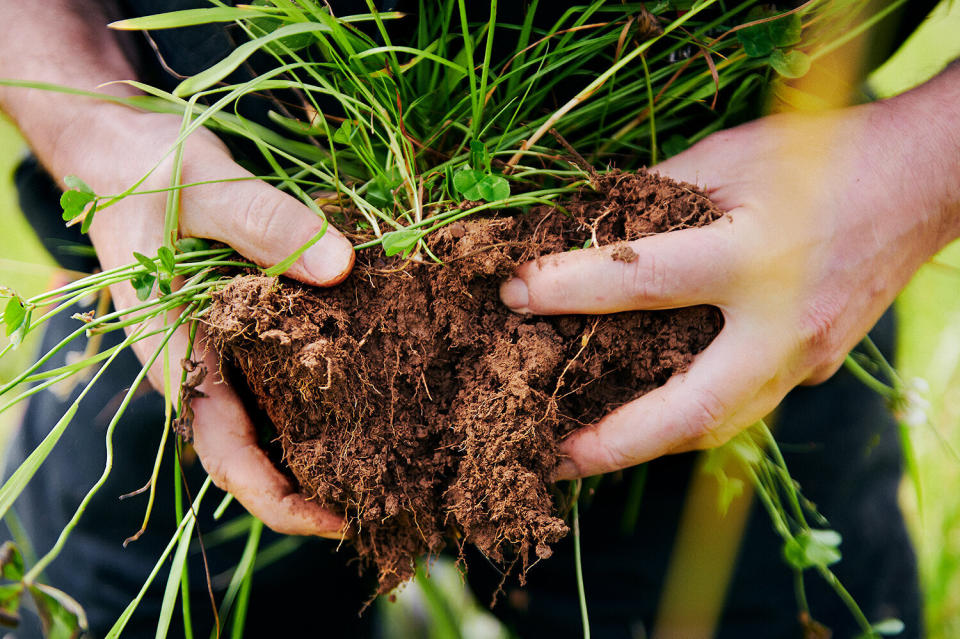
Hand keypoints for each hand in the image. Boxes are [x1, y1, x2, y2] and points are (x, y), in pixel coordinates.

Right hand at [66, 104, 353, 534]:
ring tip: (395, 455)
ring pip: (271, 419)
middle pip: (253, 452)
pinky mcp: (242, 329)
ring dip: (323, 444)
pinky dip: (323, 390)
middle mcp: (198, 365)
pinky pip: (282, 374)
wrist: (124, 153)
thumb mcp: (205, 185)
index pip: (224, 451)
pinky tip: (376, 386)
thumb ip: (264, 223)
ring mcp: (220, 352)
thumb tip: (342, 266)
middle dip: (313, 484)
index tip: (339, 516)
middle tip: (391, 492)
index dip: (278, 497)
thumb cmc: (150, 167)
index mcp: (173, 352)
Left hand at [500, 83, 959, 478]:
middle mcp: (782, 323)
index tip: (512, 292)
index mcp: (756, 256)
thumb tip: (581, 226)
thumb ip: (652, 195)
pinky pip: (742, 403)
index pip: (644, 282)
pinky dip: (686, 416)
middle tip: (549, 458)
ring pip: (718, 424)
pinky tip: (645, 413)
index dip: (567, 288)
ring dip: (647, 445)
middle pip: (690, 411)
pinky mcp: (816, 366)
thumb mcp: (728, 157)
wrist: (926, 182)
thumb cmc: (822, 155)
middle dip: (613, 443)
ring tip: (583, 452)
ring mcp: (806, 356)